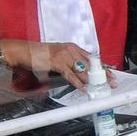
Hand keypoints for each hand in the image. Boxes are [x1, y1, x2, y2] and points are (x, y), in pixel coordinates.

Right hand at [0, 39, 116, 90]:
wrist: (25, 51)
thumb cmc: (41, 54)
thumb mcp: (60, 54)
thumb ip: (71, 61)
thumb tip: (82, 72)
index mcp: (73, 47)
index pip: (92, 57)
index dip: (103, 66)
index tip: (112, 74)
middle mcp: (71, 49)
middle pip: (91, 64)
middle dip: (102, 75)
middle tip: (112, 83)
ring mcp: (64, 55)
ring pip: (82, 71)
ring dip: (92, 81)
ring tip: (100, 88)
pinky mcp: (57, 62)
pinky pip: (70, 75)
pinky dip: (78, 83)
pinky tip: (84, 89)